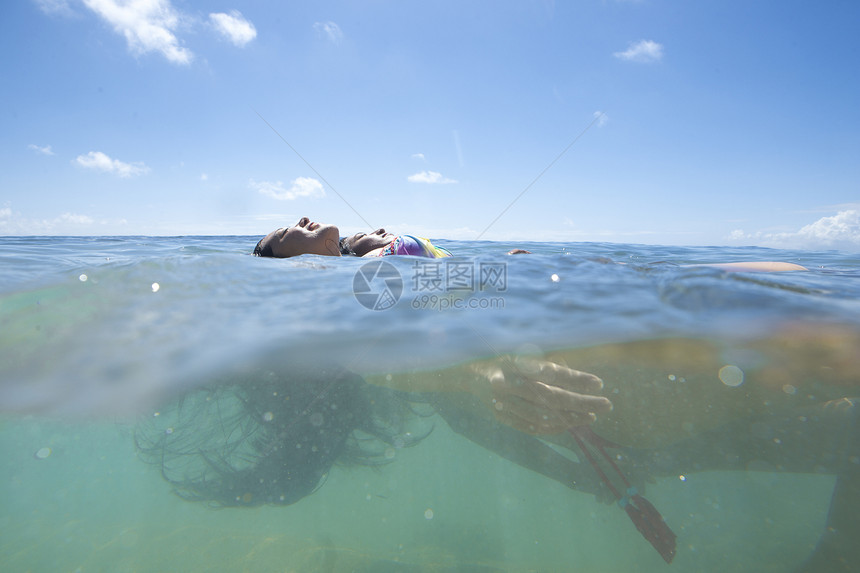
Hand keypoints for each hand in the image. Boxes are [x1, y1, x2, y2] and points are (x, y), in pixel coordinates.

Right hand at [469, 356, 612, 434]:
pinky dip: (552, 427)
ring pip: (542, 415)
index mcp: (514, 362)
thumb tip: (581, 380)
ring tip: (591, 416)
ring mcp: (502, 402)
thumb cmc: (506, 360)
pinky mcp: (501, 417)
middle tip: (606, 405)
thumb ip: (548, 365)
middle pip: (550, 396)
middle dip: (581, 402)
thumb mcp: (524, 354)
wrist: (471, 374)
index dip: (575, 378)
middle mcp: (507, 383)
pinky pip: (531, 427)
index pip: (550, 372)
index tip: (599, 383)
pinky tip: (569, 424)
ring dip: (570, 418)